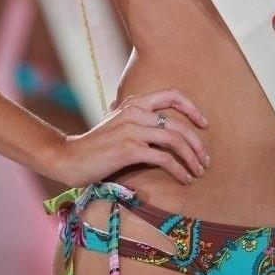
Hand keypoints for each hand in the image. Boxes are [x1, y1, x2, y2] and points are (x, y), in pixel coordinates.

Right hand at [54, 88, 210, 187]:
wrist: (69, 158)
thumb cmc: (96, 146)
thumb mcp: (118, 125)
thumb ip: (137, 121)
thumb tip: (163, 130)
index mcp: (134, 102)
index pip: (172, 95)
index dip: (192, 108)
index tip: (204, 124)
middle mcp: (135, 111)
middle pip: (179, 123)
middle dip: (197, 143)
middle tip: (206, 159)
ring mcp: (132, 129)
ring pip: (174, 140)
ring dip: (192, 158)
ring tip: (198, 172)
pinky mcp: (129, 149)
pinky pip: (163, 158)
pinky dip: (178, 169)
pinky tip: (184, 179)